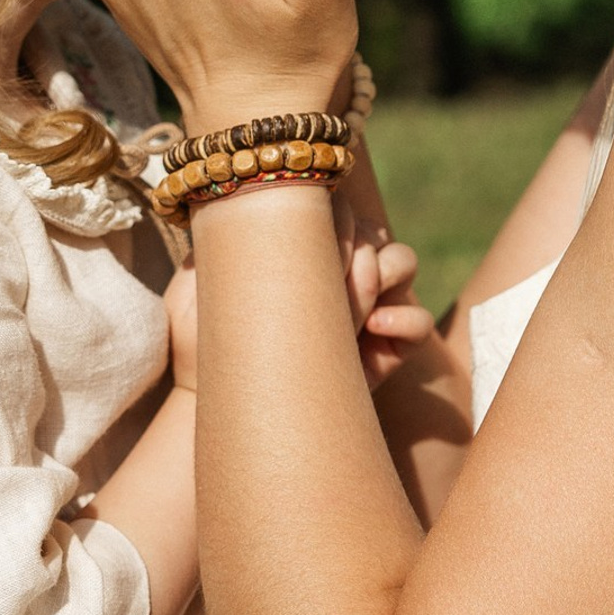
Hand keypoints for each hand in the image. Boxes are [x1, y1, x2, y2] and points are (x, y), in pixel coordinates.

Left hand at [166, 234, 430, 395]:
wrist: (226, 407)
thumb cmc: (206, 347)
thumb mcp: (193, 293)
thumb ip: (212, 252)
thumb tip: (228, 213)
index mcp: (303, 248)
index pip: (334, 207)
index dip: (329, 217)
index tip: (303, 246)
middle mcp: (340, 269)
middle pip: (371, 228)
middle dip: (353, 247)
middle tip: (325, 277)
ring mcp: (368, 305)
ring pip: (403, 261)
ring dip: (383, 271)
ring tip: (351, 305)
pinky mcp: (388, 348)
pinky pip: (420, 323)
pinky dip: (406, 319)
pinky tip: (374, 329)